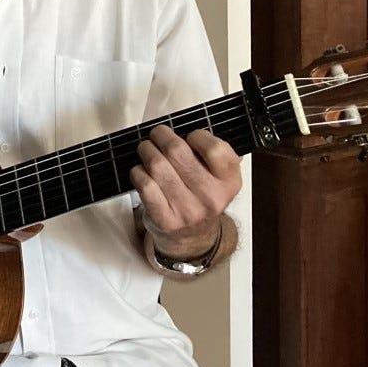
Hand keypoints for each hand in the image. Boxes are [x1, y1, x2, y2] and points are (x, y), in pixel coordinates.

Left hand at [129, 126, 240, 257]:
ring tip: (146, 149)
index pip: (214, 148)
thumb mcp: (219, 176)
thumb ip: (210, 153)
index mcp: (229, 181)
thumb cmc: (201, 196)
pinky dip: (138, 172)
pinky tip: (141, 171)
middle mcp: (211, 197)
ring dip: (146, 151)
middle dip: (162, 136)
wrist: (193, 236)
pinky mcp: (165, 219)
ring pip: (157, 165)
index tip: (189, 137)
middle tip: (157, 134)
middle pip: (178, 151)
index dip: (197, 136)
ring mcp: (188, 210)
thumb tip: (182, 129)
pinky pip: (145, 184)